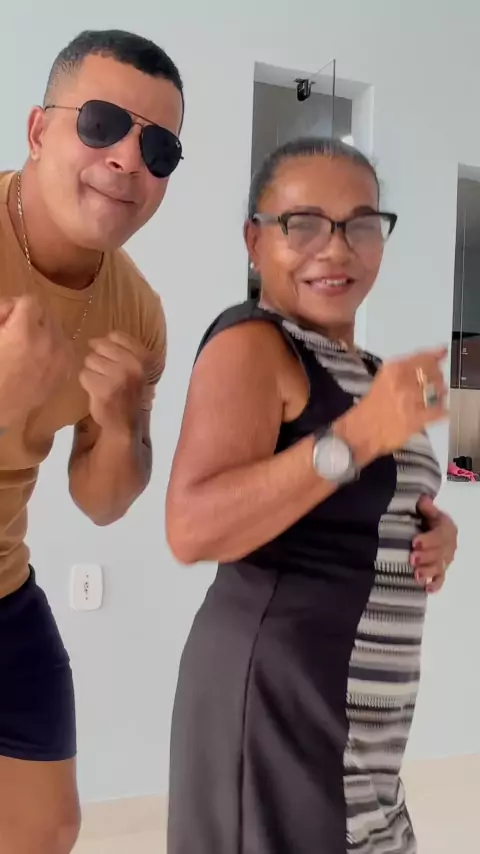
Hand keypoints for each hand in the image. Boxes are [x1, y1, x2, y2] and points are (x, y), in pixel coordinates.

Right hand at [0, 295, 70, 426]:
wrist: (0, 405)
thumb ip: (3, 313)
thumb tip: (12, 307)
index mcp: (24, 331)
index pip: (30, 300)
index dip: (14, 307)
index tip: (5, 321)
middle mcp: (48, 341)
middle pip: (47, 312)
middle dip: (31, 317)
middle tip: (15, 332)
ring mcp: (61, 357)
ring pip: (59, 328)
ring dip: (44, 331)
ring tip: (28, 346)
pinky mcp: (66, 370)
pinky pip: (66, 347)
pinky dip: (55, 347)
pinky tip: (40, 358)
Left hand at [79, 331, 147, 432]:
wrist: (125, 423)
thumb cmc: (128, 392)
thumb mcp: (135, 368)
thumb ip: (123, 350)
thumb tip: (93, 340)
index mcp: (144, 357)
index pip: (116, 336)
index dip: (107, 346)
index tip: (111, 359)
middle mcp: (134, 365)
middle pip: (100, 346)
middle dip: (98, 359)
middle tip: (106, 374)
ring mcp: (119, 377)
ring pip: (90, 360)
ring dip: (92, 371)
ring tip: (102, 382)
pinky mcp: (104, 389)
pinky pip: (84, 374)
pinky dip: (87, 382)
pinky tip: (96, 390)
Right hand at [356, 347, 447, 456]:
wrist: (360, 432)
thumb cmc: (370, 406)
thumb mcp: (384, 379)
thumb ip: (405, 369)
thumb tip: (428, 359)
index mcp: (392, 369)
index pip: (422, 357)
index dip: (435, 356)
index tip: (441, 354)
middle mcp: (402, 382)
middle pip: (432, 373)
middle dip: (437, 377)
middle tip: (435, 383)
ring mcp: (409, 400)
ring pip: (437, 391)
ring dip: (439, 394)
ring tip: (434, 398)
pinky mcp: (415, 419)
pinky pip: (438, 411)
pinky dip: (441, 410)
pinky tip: (437, 412)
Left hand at [411, 495, 457, 593]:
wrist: (430, 528)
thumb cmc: (426, 519)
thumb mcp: (426, 510)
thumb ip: (425, 507)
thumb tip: (422, 499)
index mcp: (447, 529)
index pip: (440, 534)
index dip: (428, 539)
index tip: (414, 542)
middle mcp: (449, 545)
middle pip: (440, 553)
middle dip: (426, 556)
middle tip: (412, 559)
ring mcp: (446, 559)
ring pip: (439, 566)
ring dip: (429, 571)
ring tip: (416, 574)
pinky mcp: (441, 570)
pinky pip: (440, 579)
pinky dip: (435, 584)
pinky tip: (428, 589)